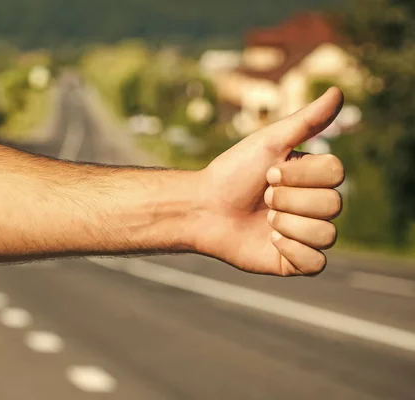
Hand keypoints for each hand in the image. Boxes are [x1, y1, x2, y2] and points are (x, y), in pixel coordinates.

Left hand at [193, 88, 344, 275]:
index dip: (301, 175)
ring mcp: (306, 234)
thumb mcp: (268, 142)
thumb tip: (338, 91)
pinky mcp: (295, 262)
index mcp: (313, 177)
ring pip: (327, 234)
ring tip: (265, 220)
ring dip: (288, 225)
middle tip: (264, 197)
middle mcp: (315, 205)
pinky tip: (270, 241)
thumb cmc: (232, 173)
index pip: (336, 174)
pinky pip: (316, 263)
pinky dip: (293, 251)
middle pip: (333, 205)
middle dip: (289, 200)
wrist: (202, 209)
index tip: (269, 173)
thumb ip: (306, 121)